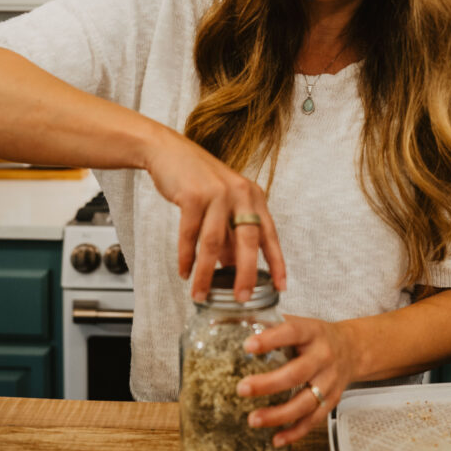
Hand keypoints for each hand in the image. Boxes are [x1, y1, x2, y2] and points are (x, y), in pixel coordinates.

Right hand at [143, 126, 285, 302]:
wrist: (169, 152)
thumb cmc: (198, 180)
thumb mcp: (223, 204)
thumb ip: (230, 234)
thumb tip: (234, 267)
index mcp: (253, 197)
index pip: (270, 234)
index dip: (277, 262)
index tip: (281, 286)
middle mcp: (241, 194)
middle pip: (248, 241)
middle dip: (246, 273)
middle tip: (241, 298)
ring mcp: (218, 194)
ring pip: (214, 242)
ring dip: (206, 273)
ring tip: (201, 294)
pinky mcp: (193, 195)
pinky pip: (190, 235)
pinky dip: (186, 257)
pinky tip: (185, 272)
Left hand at [235, 314, 357, 446]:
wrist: (352, 349)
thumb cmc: (315, 336)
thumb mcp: (301, 323)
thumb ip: (273, 326)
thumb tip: (234, 325)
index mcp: (312, 332)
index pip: (292, 333)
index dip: (270, 339)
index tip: (248, 346)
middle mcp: (323, 357)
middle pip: (297, 373)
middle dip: (268, 384)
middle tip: (242, 389)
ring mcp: (329, 381)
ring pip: (305, 402)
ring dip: (278, 414)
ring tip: (253, 419)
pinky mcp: (332, 400)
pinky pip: (314, 420)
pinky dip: (295, 432)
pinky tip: (276, 439)